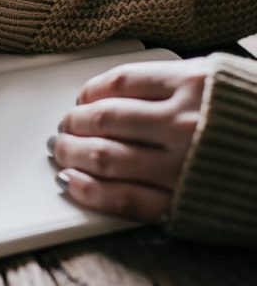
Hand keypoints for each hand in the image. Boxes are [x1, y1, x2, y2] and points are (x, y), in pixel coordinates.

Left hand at [49, 58, 209, 222]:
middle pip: (105, 119)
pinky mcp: (183, 203)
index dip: (91, 92)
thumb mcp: (225, 81)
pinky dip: (90, 191)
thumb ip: (177, 82)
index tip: (81, 99)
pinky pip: (124, 198)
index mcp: (194, 84)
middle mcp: (184, 123)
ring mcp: (182, 165)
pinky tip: (71, 182)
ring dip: (73, 154)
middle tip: (63, 127)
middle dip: (74, 123)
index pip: (121, 82)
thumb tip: (123, 91)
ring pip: (106, 157)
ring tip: (61, 151)